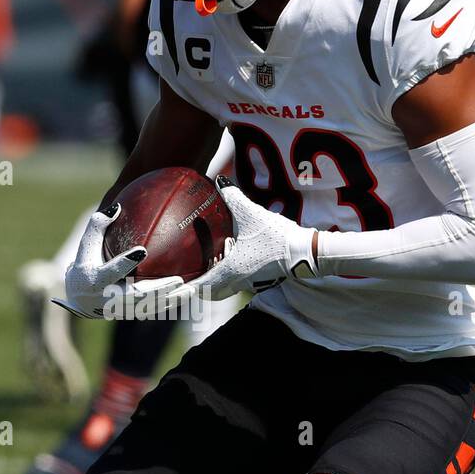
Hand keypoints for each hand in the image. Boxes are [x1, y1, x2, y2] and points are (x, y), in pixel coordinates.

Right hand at [54, 204, 182, 319]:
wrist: (81, 299)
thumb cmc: (86, 263)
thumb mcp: (87, 245)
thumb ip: (99, 224)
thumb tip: (117, 206)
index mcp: (96, 279)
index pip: (112, 270)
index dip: (126, 262)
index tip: (142, 250)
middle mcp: (108, 297)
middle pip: (137, 295)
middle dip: (159, 289)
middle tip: (179, 280)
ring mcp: (120, 309)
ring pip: (148, 307)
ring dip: (170, 300)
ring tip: (191, 291)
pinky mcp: (130, 314)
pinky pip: (152, 310)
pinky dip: (169, 304)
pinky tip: (186, 296)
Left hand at [179, 178, 318, 301]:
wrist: (305, 252)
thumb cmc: (277, 237)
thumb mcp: (251, 214)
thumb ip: (232, 197)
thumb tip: (218, 181)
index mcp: (230, 271)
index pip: (199, 287)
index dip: (182, 290)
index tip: (169, 289)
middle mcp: (237, 281)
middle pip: (209, 293)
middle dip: (197, 288)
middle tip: (186, 276)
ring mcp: (249, 283)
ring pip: (223, 289)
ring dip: (213, 280)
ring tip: (209, 264)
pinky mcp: (260, 280)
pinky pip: (236, 282)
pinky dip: (227, 275)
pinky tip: (231, 256)